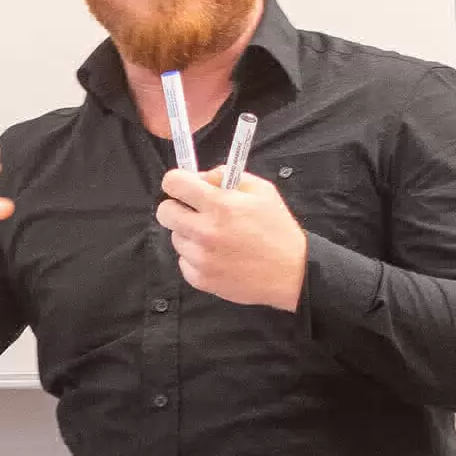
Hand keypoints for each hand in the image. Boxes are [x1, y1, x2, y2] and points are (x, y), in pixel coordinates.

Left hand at [157, 167, 306, 310]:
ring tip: (215, 237)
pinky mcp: (200, 279)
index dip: (177, 181)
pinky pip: (184, 261)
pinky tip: (217, 255)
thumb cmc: (278, 230)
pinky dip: (195, 257)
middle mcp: (205, 231)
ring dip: (189, 233)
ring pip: (175, 237)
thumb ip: (226, 176)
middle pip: (164, 212)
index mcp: (220, 205)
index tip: (183, 186)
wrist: (291, 273)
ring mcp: (201, 257)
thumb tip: (200, 177)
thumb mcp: (261, 190)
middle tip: (195, 211)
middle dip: (177, 207)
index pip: (173, 183)